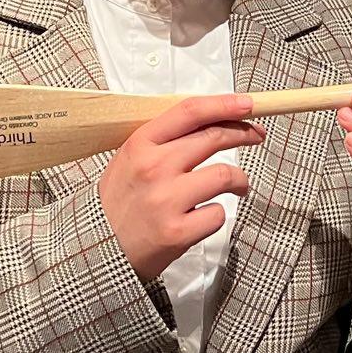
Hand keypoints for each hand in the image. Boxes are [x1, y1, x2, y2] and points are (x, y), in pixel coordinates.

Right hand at [98, 94, 260, 284]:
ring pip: (225, 175)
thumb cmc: (119, 202)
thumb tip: (210, 120)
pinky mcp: (177, 232)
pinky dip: (217, 215)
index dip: (224, 104)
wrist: (97, 249)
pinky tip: (205, 217)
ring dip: (240, 180)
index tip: (247, 103)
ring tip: (238, 186)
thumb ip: (164, 140)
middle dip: (243, 133)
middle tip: (255, 135)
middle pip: (214, 137)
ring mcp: (166, 200)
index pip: (190, 112)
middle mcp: (154, 167)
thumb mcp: (130, 158)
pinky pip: (218, 215)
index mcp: (141, 144)